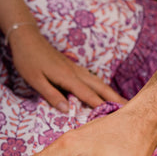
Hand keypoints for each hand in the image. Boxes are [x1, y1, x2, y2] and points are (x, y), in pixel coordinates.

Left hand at [8, 24, 125, 109]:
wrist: (27, 39)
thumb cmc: (28, 61)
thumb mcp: (36, 80)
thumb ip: (52, 95)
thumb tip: (67, 110)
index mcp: (68, 78)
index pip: (89, 95)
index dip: (102, 106)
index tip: (116, 117)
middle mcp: (76, 73)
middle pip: (99, 88)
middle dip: (114, 98)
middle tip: (129, 109)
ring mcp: (76, 69)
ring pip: (98, 82)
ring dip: (111, 92)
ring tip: (122, 102)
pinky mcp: (73, 67)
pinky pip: (92, 79)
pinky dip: (101, 87)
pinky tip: (104, 91)